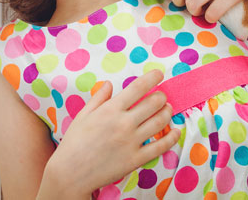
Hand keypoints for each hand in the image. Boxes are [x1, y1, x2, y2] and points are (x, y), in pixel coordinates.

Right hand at [45, 69, 179, 195]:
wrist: (70, 174)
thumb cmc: (74, 143)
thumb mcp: (83, 115)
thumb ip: (99, 98)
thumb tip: (109, 84)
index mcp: (111, 109)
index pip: (138, 87)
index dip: (152, 78)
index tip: (160, 74)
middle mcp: (124, 123)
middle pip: (154, 102)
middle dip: (161, 96)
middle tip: (161, 96)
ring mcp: (132, 141)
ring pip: (160, 121)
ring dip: (167, 112)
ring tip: (167, 109)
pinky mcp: (136, 159)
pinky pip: (160, 146)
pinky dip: (172, 137)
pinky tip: (176, 131)